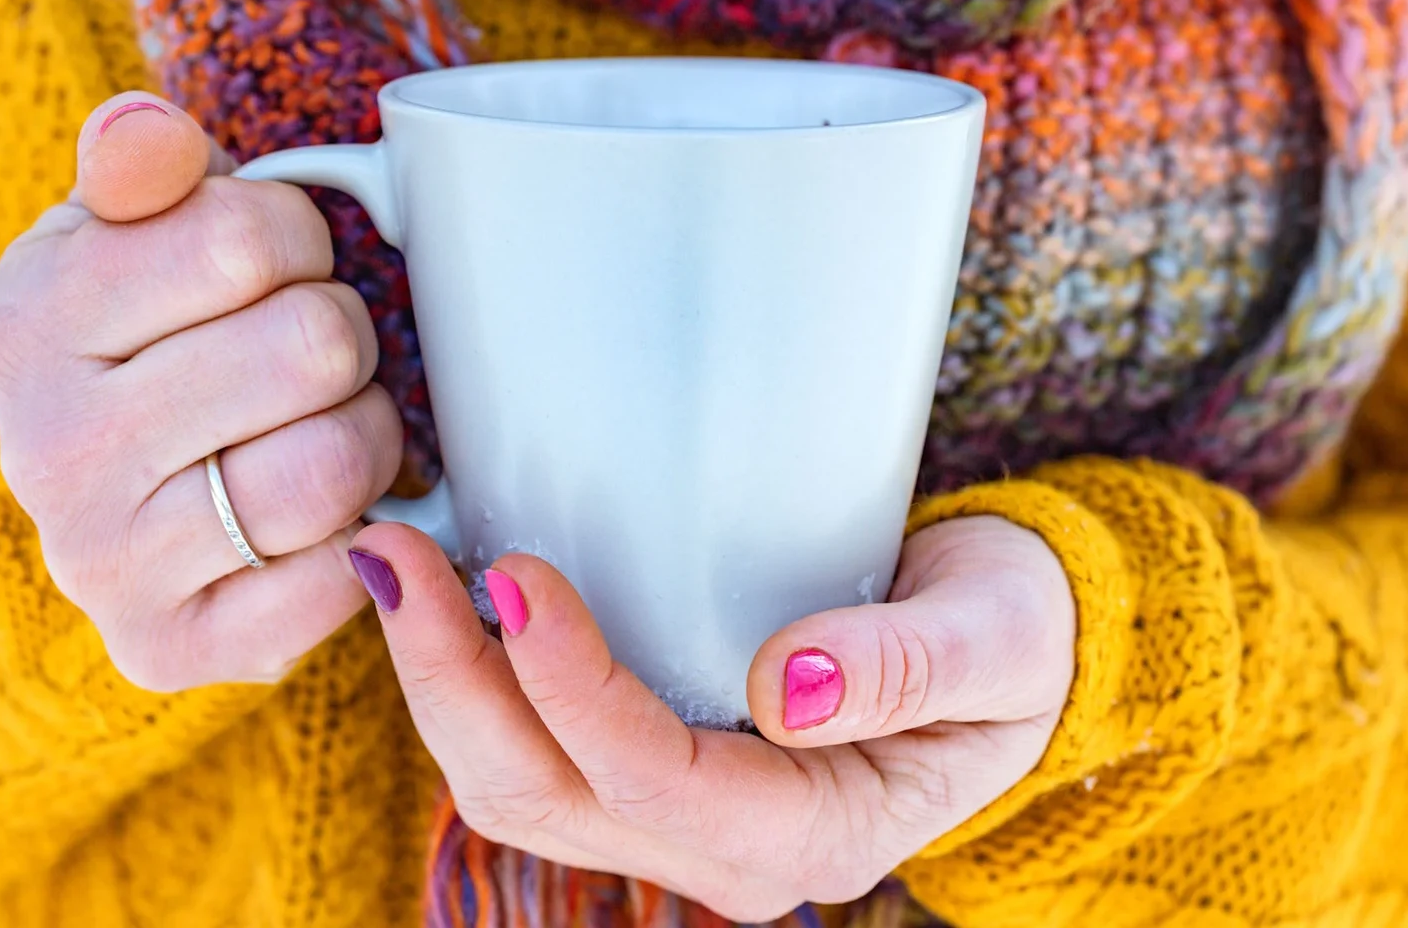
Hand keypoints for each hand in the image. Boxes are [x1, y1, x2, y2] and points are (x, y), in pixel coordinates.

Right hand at [0, 92, 399, 690]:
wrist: (116, 493)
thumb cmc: (147, 337)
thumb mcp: (126, 229)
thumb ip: (143, 163)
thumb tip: (151, 134)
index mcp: (32, 323)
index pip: (252, 237)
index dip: (300, 243)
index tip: (274, 270)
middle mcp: (53, 453)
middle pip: (314, 348)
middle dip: (341, 339)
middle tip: (306, 358)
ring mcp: (108, 565)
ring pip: (337, 464)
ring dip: (366, 435)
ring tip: (321, 426)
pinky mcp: (175, 649)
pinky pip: (340, 575)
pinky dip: (364, 535)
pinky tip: (321, 513)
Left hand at [350, 514, 1073, 921]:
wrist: (1010, 649)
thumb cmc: (1014, 633)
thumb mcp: (998, 637)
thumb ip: (907, 663)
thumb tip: (785, 683)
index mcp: (814, 832)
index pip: (657, 777)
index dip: (572, 685)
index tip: (519, 573)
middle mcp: (729, 852)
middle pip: (547, 795)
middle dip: (455, 681)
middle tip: (396, 555)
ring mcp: (681, 823)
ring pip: (517, 788)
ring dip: (441, 683)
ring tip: (393, 564)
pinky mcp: (653, 776)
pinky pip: (534, 754)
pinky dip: (473, 682)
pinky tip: (446, 598)